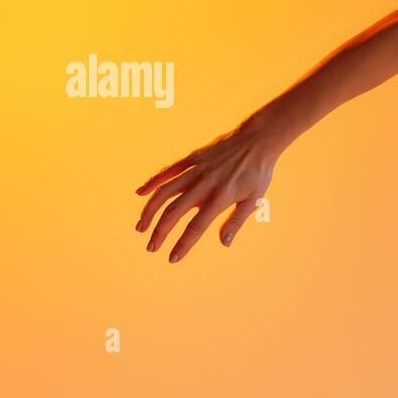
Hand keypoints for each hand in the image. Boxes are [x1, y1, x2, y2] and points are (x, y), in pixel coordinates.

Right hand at [134, 117, 280, 262]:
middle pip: (174, 212)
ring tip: (140, 226)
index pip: (196, 227)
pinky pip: (167, 171)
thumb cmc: (258, 173)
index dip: (183, 244)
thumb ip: (236, 221)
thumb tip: (224, 243)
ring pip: (164, 192)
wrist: (257, 140)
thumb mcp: (254, 200)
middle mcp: (204, 184)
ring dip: (149, 210)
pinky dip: (152, 182)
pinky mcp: (191, 158)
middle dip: (160, 232)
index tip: (173, 258)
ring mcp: (195, 170)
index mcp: (220, 197)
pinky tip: (140, 193)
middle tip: (151, 247)